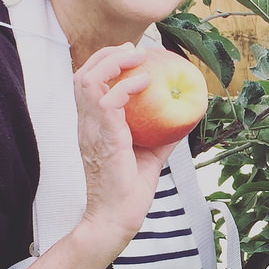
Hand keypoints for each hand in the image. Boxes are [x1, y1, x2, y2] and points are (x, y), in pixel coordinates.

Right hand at [74, 43, 174, 252]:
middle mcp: (86, 124)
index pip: (87, 83)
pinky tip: (147, 82)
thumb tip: (185, 116)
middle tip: (136, 50)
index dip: (106, 63)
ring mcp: (91, 130)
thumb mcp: (150, 154)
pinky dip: (127, 85)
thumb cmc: (129, 191)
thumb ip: (163, 134)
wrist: (116, 218)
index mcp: (92, 126)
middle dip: (108, 54)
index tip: (131, 55)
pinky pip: (108, 100)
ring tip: (139, 58)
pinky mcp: (103, 137)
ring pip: (88, 79)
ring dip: (114, 62)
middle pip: (83, 74)